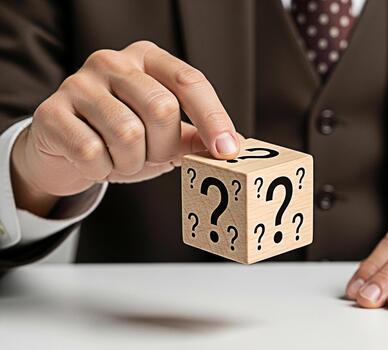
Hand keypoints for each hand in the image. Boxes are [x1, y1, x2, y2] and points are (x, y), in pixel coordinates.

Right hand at [11, 41, 240, 215]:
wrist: (66, 152)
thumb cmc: (124, 138)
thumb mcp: (165, 136)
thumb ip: (196, 138)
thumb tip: (232, 147)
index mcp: (148, 58)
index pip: (190, 81)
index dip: (213, 117)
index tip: (226, 150)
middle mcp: (112, 61)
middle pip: (161, 108)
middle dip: (162, 146)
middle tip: (150, 156)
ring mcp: (78, 83)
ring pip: (127, 133)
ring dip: (131, 162)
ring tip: (121, 160)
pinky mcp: (51, 111)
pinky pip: (91, 152)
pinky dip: (101, 170)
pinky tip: (96, 163)